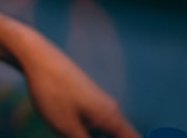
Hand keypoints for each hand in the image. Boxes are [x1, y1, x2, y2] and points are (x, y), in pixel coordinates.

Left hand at [15, 29, 139, 137]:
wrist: (36, 57)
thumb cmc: (52, 92)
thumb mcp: (67, 128)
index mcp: (112, 118)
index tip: (150, 137)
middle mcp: (110, 110)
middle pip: (122, 137)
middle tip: (78, 135)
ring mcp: (98, 104)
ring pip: (107, 132)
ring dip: (95, 137)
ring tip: (73, 132)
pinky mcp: (85, 100)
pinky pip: (96, 125)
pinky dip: (90, 134)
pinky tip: (72, 131)